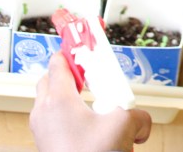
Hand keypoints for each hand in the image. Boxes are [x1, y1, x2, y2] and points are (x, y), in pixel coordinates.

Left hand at [29, 54, 151, 151]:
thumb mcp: (124, 127)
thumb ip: (138, 117)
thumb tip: (142, 125)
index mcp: (58, 99)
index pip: (59, 62)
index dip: (74, 49)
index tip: (86, 41)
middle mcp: (44, 111)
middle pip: (50, 79)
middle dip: (70, 73)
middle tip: (92, 74)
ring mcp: (41, 130)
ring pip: (50, 101)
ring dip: (69, 96)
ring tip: (94, 104)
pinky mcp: (45, 144)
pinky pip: (53, 120)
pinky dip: (69, 116)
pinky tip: (91, 127)